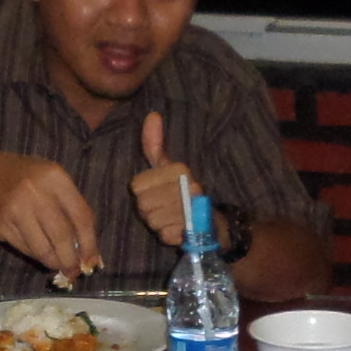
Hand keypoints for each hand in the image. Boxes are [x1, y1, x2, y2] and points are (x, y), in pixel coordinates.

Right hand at [0, 150, 102, 284]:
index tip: (92, 261)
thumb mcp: (52, 181)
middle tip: (74, 271)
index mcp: (55, 178)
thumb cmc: (26, 178)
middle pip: (62, 236)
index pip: (81, 216)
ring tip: (58, 266)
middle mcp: (36, 191)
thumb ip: (71, 208)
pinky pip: (24, 248)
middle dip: (71, 259)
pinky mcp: (1, 224)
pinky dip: (35, 255)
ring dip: (53, 262)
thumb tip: (86, 248)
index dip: (89, 243)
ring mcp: (16, 208)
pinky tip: (39, 254)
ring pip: (42, 247)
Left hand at [125, 111, 199, 250]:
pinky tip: (178, 230)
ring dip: (158, 223)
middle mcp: (189, 187)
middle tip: (164, 207)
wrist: (214, 225)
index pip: (136, 185)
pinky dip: (168, 236)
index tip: (157, 191)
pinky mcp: (195, 231)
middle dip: (149, 210)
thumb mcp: (169, 167)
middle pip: (142, 204)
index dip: (143, 191)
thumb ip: (155, 145)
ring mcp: (193, 210)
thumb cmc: (184, 193)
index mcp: (180, 169)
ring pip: (152, 221)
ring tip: (172, 218)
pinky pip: (165, 235)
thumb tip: (152, 114)